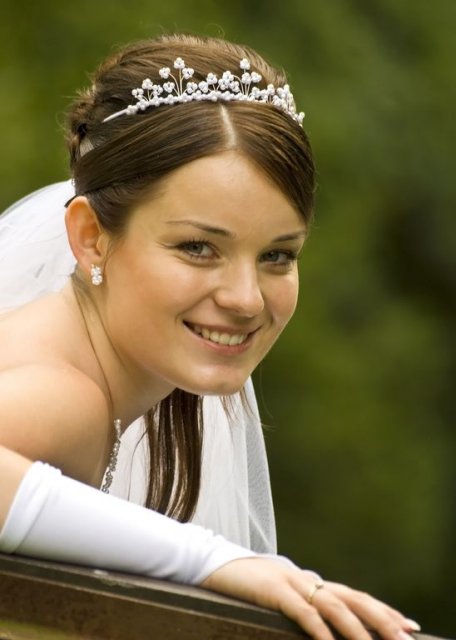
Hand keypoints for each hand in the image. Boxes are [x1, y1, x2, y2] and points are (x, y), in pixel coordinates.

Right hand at [201, 558, 419, 639]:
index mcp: (310, 581)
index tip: (407, 625)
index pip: (354, 595)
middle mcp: (307, 579)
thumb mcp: (279, 593)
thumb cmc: (246, 582)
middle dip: (382, 619)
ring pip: (333, 605)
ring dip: (357, 628)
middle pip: (353, 598)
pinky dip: (319, 628)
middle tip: (406, 637)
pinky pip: (302, 611)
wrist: (213, 562)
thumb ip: (302, 601)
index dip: (382, 610)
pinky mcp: (274, 589)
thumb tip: (322, 619)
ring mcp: (292, 581)